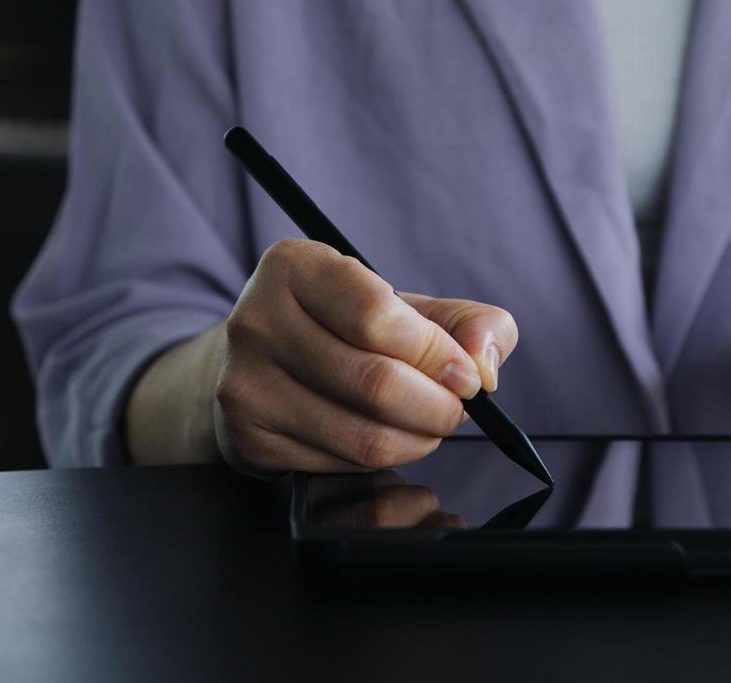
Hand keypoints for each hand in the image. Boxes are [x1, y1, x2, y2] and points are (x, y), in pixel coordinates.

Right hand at [213, 239, 517, 474]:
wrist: (259, 362)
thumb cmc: (344, 327)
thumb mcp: (405, 305)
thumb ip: (467, 321)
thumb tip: (485, 363)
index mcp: (295, 267)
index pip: (377, 316)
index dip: (437, 353)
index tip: (467, 373)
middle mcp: (258, 320)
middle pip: (376, 383)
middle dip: (439, 406)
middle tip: (457, 407)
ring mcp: (245, 383)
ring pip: (363, 435)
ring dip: (419, 439)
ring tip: (430, 423)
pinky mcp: (249, 438)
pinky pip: (342, 463)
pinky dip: (384, 457)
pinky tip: (387, 435)